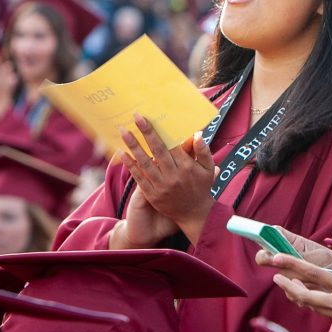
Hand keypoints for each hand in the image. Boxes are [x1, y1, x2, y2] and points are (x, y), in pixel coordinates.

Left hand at [119, 114, 214, 243]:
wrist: (194, 214)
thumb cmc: (202, 188)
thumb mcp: (208, 169)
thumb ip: (203, 151)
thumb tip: (196, 134)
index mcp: (187, 167)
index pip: (172, 145)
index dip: (159, 131)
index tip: (149, 119)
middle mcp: (173, 176)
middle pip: (157, 150)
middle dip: (146, 133)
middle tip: (135, 118)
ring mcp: (161, 186)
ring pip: (145, 162)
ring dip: (133, 146)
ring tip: (124, 132)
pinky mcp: (151, 194)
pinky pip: (139, 177)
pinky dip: (130, 165)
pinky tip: (122, 153)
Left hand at [255, 229, 331, 317]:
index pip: (313, 273)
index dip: (293, 264)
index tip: (277, 258)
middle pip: (303, 294)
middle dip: (286, 285)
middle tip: (276, 276)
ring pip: (307, 304)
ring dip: (294, 293)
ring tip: (286, 283)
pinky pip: (316, 310)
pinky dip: (306, 301)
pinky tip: (303, 294)